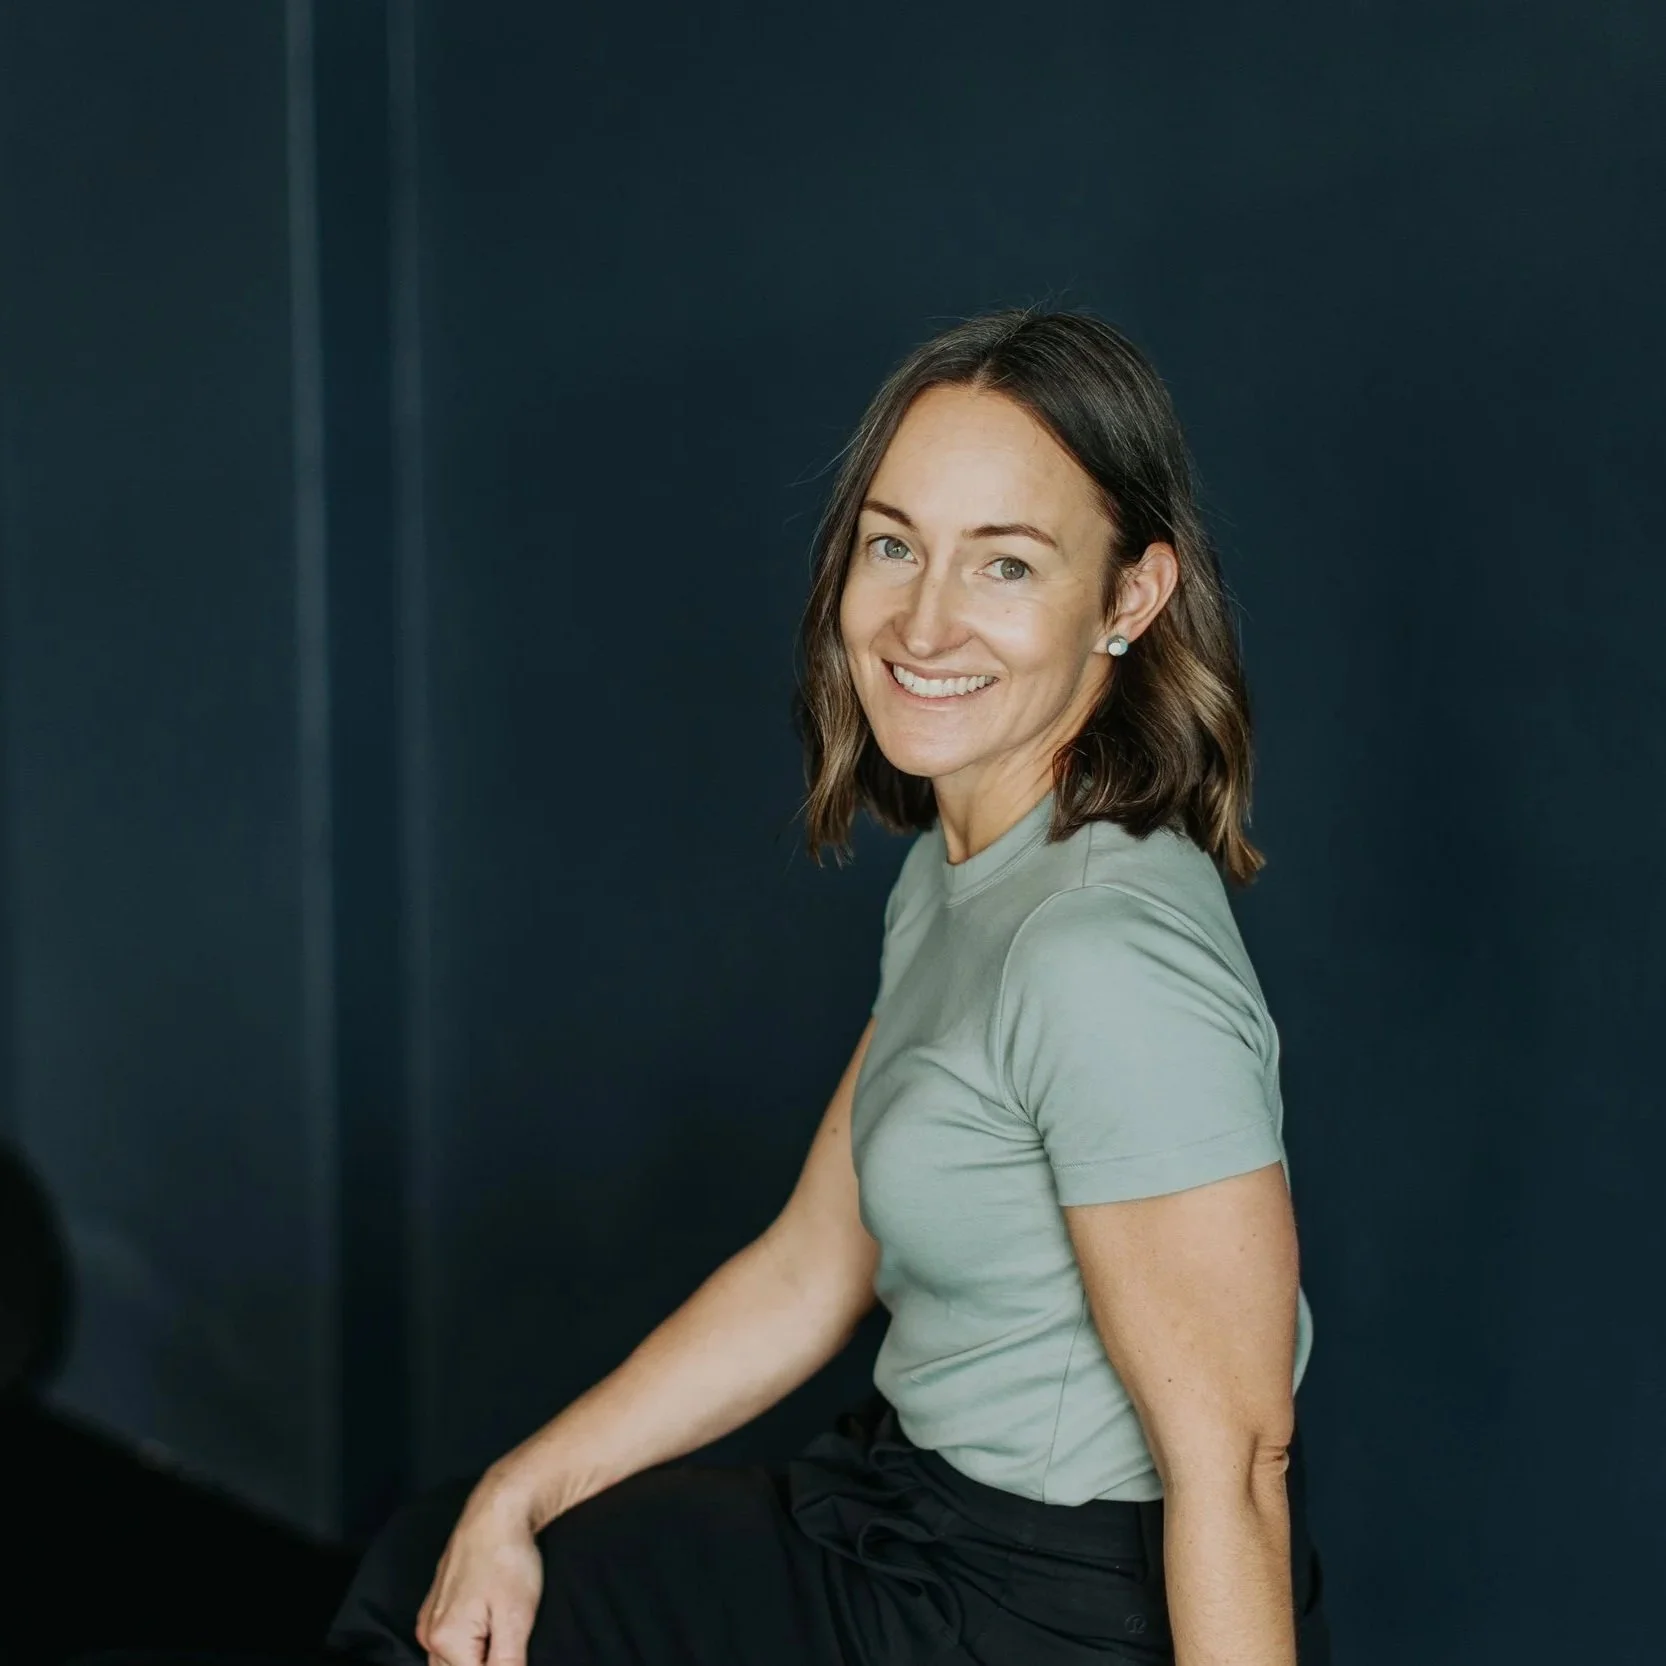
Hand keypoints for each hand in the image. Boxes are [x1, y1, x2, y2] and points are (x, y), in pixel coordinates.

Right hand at [415, 1474, 544, 1665]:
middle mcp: (429, 1635)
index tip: (513, 1651)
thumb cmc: (509, 1558)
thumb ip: (507, 1665)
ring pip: (448, 1665)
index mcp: (445, 1640)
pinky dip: (466, 1651)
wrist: (497, 1511)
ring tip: (500, 1637)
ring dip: (474, 1661)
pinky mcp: (435, 1608)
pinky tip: (487, 1636)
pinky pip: (445, 1647)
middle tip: (508, 1643)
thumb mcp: (516, 1618)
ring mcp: (429, 1620)